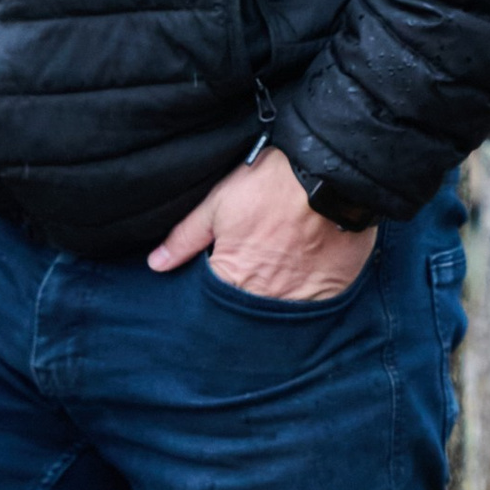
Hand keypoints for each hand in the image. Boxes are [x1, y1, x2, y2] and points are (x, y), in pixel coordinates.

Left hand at [147, 144, 375, 303]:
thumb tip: (156, 264)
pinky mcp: (332, 291)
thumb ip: (186, 238)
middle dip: (244, 302)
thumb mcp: (218, 203)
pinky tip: (306, 281)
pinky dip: (308, 300)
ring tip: (279, 279)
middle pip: (248, 313)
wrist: (329, 174)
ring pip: (281, 315)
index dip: (214, 294)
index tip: (223, 277)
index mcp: (233, 276)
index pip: (214, 304)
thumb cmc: (270, 184)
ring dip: (276, 304)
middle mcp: (265, 295)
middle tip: (252, 277)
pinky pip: (316, 308)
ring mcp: (301, 297)